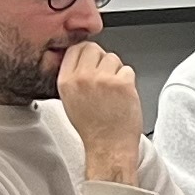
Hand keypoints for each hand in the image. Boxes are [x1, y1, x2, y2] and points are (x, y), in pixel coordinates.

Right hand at [57, 42, 144, 182]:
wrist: (109, 146)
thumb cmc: (93, 127)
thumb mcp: (70, 99)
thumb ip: (74, 76)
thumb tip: (83, 56)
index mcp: (66, 81)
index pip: (76, 48)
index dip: (87, 53)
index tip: (92, 60)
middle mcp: (82, 78)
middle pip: (95, 49)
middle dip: (102, 60)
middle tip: (105, 79)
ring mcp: (103, 80)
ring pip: (113, 58)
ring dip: (116, 71)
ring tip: (113, 92)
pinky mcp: (122, 84)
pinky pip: (128, 70)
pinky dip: (128, 81)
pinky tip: (123, 97)